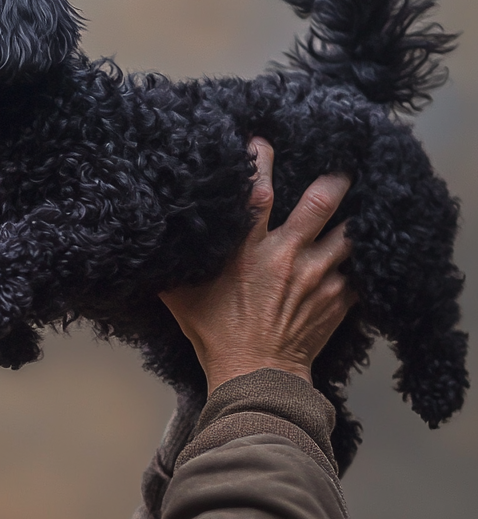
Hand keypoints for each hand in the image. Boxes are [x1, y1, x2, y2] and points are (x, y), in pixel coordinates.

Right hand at [160, 138, 355, 392]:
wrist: (257, 376)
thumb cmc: (217, 335)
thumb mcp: (183, 298)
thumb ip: (175, 266)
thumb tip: (156, 246)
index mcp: (249, 251)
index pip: (259, 192)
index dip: (262, 161)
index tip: (263, 142)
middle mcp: (289, 256)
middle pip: (323, 201)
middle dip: (333, 181)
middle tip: (338, 172)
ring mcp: (320, 276)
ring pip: (351, 233)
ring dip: (354, 222)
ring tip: (359, 210)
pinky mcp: (340, 299)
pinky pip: (360, 270)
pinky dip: (362, 261)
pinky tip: (363, 255)